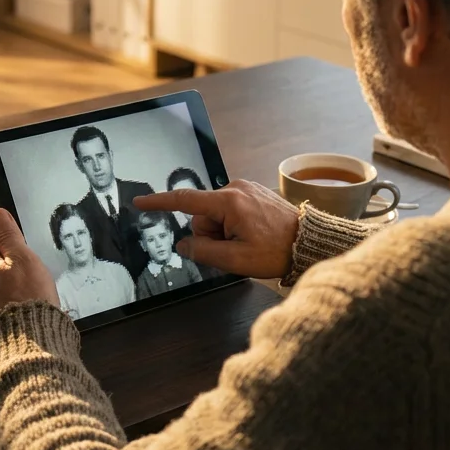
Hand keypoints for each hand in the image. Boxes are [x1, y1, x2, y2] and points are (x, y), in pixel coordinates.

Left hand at [0, 209, 59, 324]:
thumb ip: (8, 234)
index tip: (23, 249)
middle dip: (12, 262)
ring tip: (29, 291)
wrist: (31, 342)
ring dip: (12, 282)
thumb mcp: (23, 257)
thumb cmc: (28, 299)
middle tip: (30, 272)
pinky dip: (10, 299)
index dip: (10, 239)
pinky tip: (24, 304)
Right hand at [133, 180, 299, 278]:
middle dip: (211, 235)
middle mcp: (236, 188)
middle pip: (203, 215)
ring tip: (249, 242)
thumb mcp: (235, 260)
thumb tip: (184, 245)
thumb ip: (203, 252)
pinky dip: (234, 225)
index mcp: (229, 202)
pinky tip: (253, 234)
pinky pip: (231, 210)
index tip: (140, 202)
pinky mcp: (253, 193)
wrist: (309, 242)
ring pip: (217, 215)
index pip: (184, 200)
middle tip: (235, 249)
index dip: (159, 202)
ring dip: (224, 231)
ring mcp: (246, 189)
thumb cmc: (277, 251)